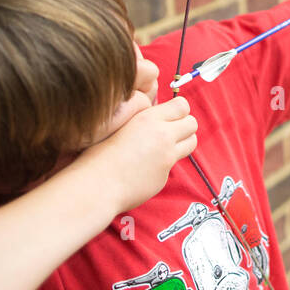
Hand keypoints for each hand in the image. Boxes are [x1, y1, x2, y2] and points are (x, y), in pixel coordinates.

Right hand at [80, 96, 197, 213]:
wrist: (96, 184)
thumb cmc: (99, 153)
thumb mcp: (121, 124)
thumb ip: (143, 119)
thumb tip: (157, 114)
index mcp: (148, 118)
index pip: (182, 105)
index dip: (178, 110)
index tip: (169, 116)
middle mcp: (162, 135)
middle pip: (192, 123)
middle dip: (184, 125)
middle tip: (171, 131)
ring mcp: (166, 157)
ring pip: (192, 142)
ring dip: (183, 142)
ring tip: (166, 146)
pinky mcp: (165, 175)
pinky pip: (174, 164)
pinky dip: (165, 164)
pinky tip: (148, 167)